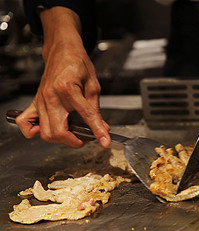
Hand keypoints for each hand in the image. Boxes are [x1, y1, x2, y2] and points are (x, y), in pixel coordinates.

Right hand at [15, 7, 109, 147]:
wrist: (62, 51)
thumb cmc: (78, 65)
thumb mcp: (93, 86)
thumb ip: (96, 110)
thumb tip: (103, 129)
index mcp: (68, 88)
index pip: (85, 116)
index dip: (97, 131)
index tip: (105, 142)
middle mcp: (50, 96)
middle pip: (58, 132)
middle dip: (74, 141)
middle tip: (86, 137)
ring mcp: (40, 100)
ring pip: (44, 132)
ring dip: (60, 139)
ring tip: (72, 133)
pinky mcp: (34, 102)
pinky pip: (25, 122)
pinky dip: (33, 131)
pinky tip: (45, 130)